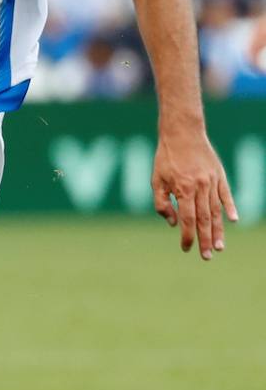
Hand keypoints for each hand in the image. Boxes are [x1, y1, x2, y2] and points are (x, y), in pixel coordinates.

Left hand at [152, 127, 237, 258]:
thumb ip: (162, 203)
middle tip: (207, 256)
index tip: (186, 248)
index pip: (188, 220)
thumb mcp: (156, 180)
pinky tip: (234, 220)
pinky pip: (226, 195)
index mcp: (183, 189)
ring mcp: (212, 181)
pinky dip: (230, 207)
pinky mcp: (220, 175)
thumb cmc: (165, 157)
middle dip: (205, 240)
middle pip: (204, 219)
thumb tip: (174, 223)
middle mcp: (200, 187)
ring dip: (218, 230)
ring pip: (216, 210)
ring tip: (219, 246)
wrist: (182, 132)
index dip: (188, 236)